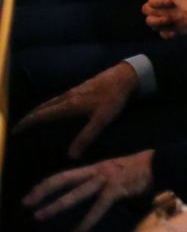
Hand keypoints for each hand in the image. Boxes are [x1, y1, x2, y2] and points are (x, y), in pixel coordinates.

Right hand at [13, 64, 137, 159]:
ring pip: (50, 101)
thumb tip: (71, 155)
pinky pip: (58, 98)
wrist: (125, 76)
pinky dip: (50, 105)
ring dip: (39, 110)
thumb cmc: (113, 98)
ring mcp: (73, 90)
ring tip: (33, 119)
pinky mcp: (80, 87)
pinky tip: (55, 108)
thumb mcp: (101, 120)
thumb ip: (86, 137)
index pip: (42, 115)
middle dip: (30, 117)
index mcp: (69, 105)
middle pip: (43, 107)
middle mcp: (67, 96)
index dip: (28, 123)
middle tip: (20, 126)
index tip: (15, 131)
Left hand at [23, 152, 153, 231]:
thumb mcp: (118, 170)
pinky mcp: (117, 189)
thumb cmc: (142, 169)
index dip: (46, 184)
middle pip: (63, 180)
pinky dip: (86, 222)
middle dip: (43, 192)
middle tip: (26, 204)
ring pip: (76, 193)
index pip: (65, 175)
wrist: (163, 163)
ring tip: (40, 216)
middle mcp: (97, 171)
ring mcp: (106, 179)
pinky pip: (98, 207)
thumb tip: (90, 190)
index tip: (30, 195)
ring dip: (56, 205)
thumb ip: (103, 178)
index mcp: (96, 167)